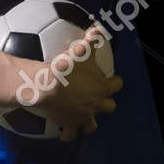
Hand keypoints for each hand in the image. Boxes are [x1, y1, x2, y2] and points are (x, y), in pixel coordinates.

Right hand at [33, 25, 121, 141]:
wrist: (47, 87)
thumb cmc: (66, 69)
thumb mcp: (80, 50)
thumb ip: (90, 40)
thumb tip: (96, 29)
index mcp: (102, 88)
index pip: (117, 85)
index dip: (115, 82)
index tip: (112, 80)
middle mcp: (96, 104)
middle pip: (110, 107)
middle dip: (106, 103)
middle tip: (99, 98)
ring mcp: (83, 117)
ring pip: (92, 126)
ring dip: (90, 123)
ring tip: (85, 120)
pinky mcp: (70, 125)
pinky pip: (70, 134)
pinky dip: (68, 134)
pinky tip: (64, 134)